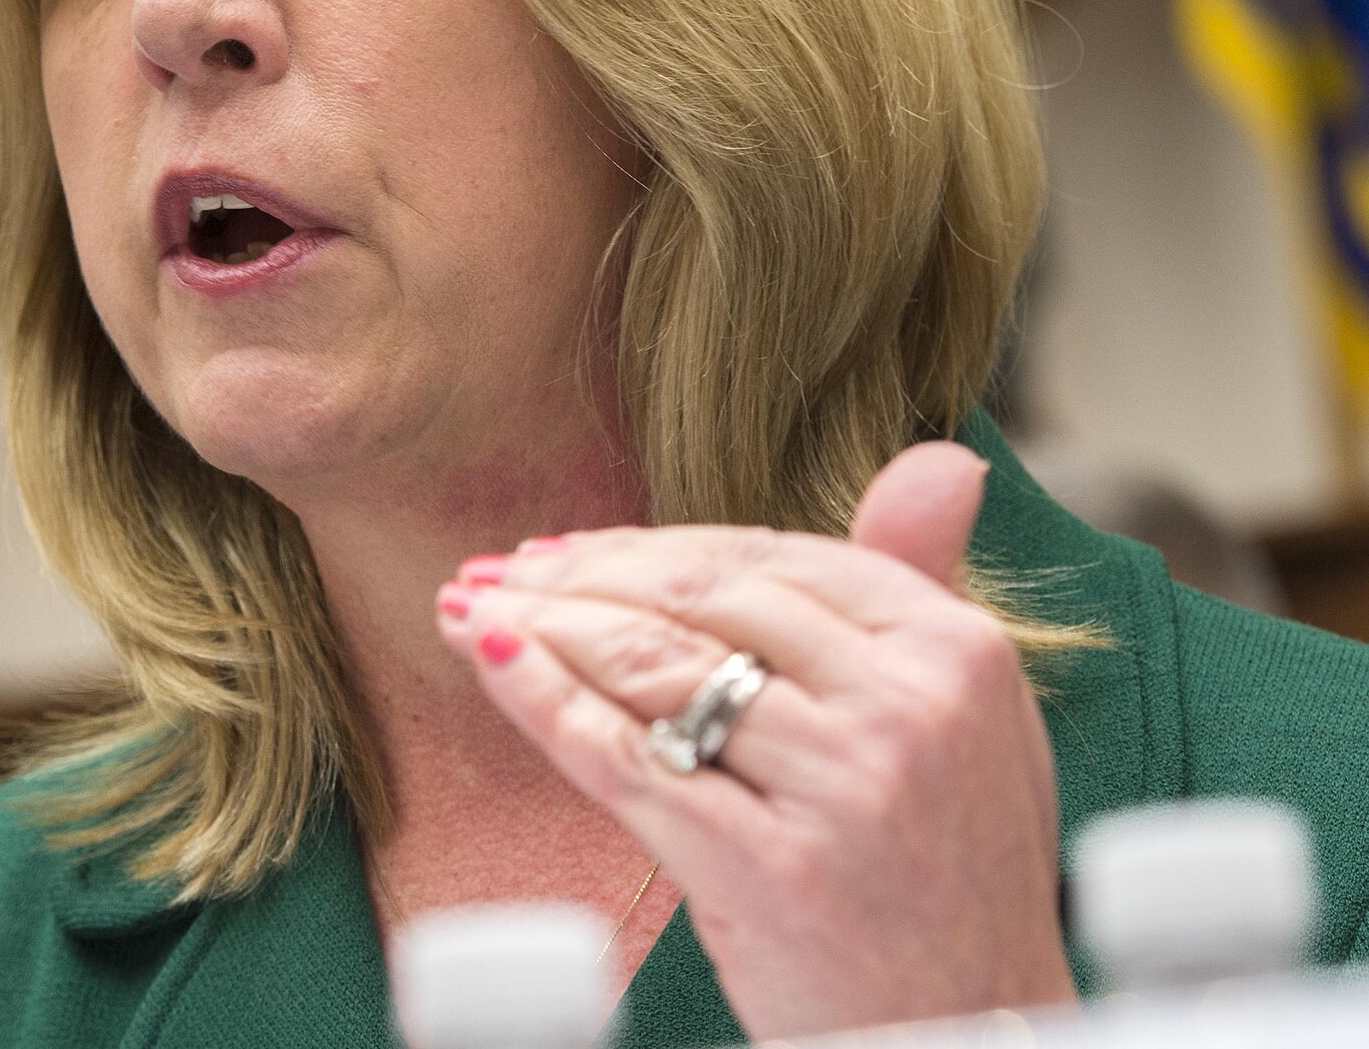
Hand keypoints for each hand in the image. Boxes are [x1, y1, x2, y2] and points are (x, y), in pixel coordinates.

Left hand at [434, 442, 1077, 1039]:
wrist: (976, 1037)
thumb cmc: (950, 872)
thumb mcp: (970, 718)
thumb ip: (925, 583)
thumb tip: (942, 460)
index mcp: (956, 648)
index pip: (767, 557)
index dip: (651, 547)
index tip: (569, 547)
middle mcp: (907, 706)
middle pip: (701, 602)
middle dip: (582, 577)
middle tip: (499, 568)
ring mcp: (842, 789)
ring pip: (652, 668)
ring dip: (541, 624)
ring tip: (475, 603)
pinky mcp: (769, 871)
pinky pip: (624, 758)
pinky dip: (540, 697)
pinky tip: (488, 657)